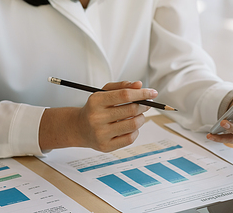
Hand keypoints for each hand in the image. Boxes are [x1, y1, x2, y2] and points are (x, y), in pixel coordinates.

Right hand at [40, 81, 156, 151]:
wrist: (80, 128)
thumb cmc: (95, 109)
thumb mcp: (104, 93)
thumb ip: (122, 86)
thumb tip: (139, 85)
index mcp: (96, 101)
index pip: (125, 95)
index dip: (142, 93)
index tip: (153, 93)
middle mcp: (97, 118)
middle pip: (132, 110)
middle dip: (144, 105)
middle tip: (146, 104)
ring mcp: (101, 134)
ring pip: (133, 125)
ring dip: (141, 118)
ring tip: (138, 115)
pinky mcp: (106, 146)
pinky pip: (130, 138)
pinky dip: (135, 131)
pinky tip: (130, 127)